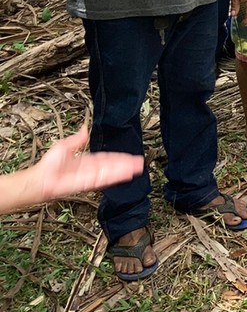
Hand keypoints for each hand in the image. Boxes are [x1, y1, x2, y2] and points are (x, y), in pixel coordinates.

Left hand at [28, 127, 142, 203]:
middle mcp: (90, 169)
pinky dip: (115, 176)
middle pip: (112, 165)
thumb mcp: (64, 145)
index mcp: (86, 161)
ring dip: (124, 170)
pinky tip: (124, 174)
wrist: (41, 178)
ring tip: (137, 168)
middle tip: (139, 162)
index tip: (129, 157)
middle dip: (125, 164)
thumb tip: (86, 128)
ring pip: (110, 172)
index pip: (106, 158)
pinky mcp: (88, 183)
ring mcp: (90, 176)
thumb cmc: (48, 165)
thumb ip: (78, 139)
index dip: (118, 157)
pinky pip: (104, 178)